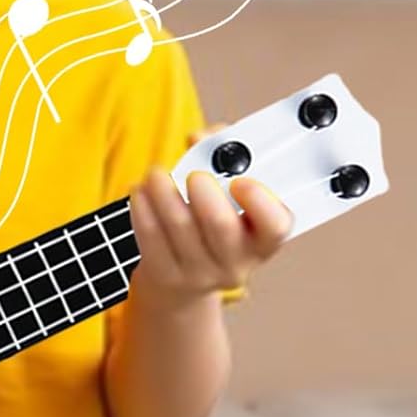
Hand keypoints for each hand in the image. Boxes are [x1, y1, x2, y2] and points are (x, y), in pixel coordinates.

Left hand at [127, 123, 293, 308]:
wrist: (186, 278)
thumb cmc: (213, 222)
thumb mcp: (230, 198)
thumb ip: (224, 160)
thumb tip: (201, 138)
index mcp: (262, 240)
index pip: (275, 225)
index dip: (259, 200)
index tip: (240, 180)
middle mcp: (236, 262)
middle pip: (220, 224)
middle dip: (203, 189)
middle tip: (193, 174)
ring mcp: (200, 273)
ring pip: (179, 224)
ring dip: (163, 188)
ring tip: (156, 174)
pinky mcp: (166, 274)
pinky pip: (150, 235)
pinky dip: (142, 205)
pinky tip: (142, 192)